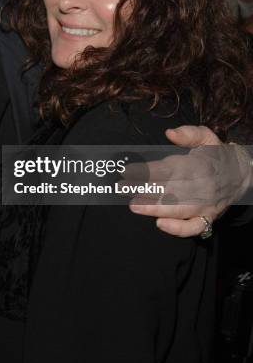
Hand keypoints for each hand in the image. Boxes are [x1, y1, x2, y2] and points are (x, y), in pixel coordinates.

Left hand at [128, 126, 251, 236]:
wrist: (242, 175)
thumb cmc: (216, 154)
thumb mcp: (206, 137)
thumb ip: (188, 133)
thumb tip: (169, 133)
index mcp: (199, 164)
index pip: (169, 169)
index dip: (147, 171)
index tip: (127, 171)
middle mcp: (202, 185)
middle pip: (170, 189)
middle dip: (144, 189)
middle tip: (121, 188)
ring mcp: (206, 204)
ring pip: (178, 209)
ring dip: (154, 208)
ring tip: (134, 205)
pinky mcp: (209, 217)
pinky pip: (195, 227)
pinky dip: (178, 229)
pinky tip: (161, 224)